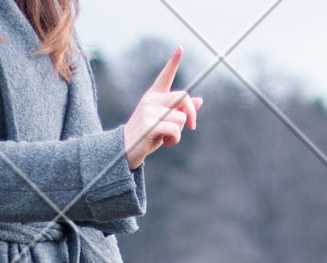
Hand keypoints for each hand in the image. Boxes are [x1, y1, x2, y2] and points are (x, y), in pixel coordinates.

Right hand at [123, 47, 201, 170]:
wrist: (126, 150)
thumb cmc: (148, 134)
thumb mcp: (165, 120)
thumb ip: (180, 110)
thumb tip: (200, 100)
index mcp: (154, 96)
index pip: (165, 76)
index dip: (173, 61)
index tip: (180, 48)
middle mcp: (151, 100)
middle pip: (183, 97)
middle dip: (192, 113)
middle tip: (192, 127)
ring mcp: (149, 111)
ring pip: (181, 117)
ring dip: (179, 131)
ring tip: (167, 137)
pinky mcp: (149, 125)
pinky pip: (175, 130)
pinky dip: (175, 139)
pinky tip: (165, 143)